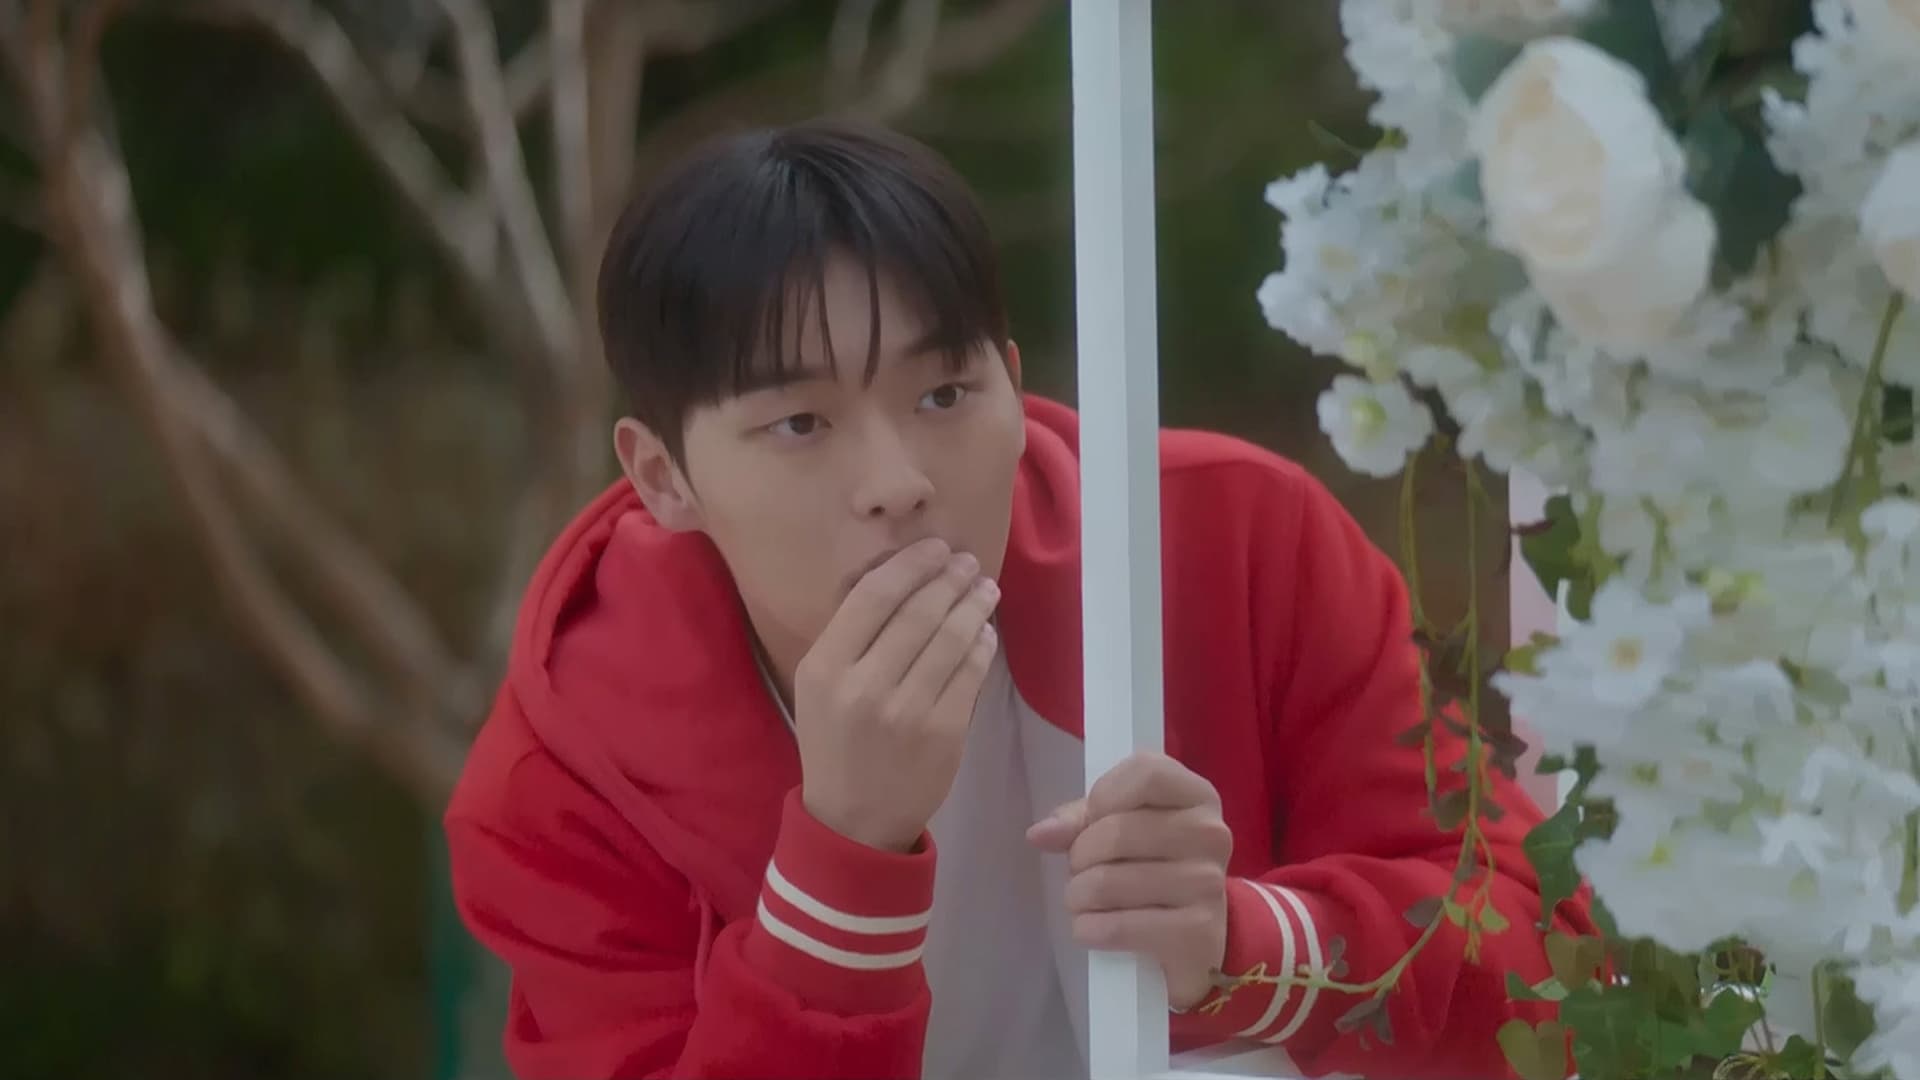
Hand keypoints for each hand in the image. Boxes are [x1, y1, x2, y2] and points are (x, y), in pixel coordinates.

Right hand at [796, 538, 1001, 852]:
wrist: (854, 821)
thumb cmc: (835, 742)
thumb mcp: (819, 687)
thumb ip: (851, 636)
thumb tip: (903, 576)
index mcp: (824, 669)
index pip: (874, 596)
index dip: (911, 565)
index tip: (935, 548)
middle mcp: (864, 687)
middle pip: (920, 612)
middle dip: (951, 578)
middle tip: (968, 562)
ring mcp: (908, 712)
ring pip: (952, 638)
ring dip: (974, 606)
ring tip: (984, 589)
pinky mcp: (945, 733)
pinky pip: (971, 673)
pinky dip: (982, 645)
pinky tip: (985, 632)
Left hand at [1027, 751, 1231, 1010]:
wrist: (1194, 934)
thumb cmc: (1152, 866)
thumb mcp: (1120, 827)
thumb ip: (1080, 819)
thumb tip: (1040, 834)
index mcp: (1196, 795)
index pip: (1146, 772)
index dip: (1104, 796)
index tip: (1094, 820)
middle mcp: (1210, 833)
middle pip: (1116, 831)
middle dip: (1079, 857)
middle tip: (1080, 871)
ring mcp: (1208, 883)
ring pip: (1108, 882)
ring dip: (1078, 896)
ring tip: (1084, 901)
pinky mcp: (1197, 931)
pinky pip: (1118, 927)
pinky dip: (1089, 929)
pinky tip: (1091, 929)